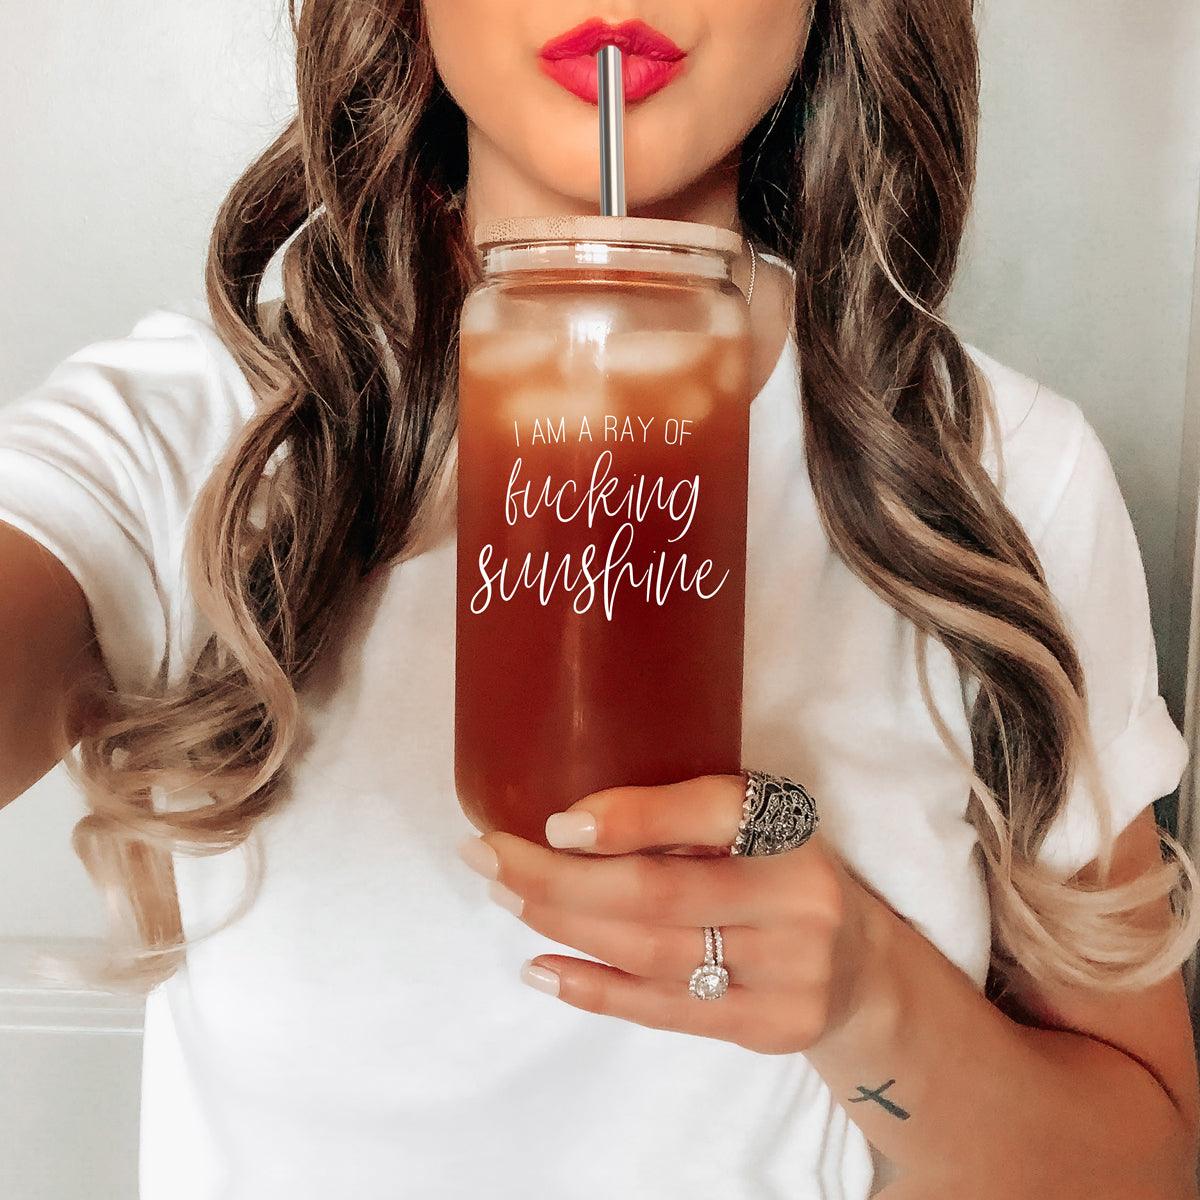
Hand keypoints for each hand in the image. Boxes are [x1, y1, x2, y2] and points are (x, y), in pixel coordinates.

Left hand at [456, 773, 878, 1054]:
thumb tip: (565, 824)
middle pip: (658, 893)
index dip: (630, 819)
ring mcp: (788, 970)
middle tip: (488, 857)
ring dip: (564, 927)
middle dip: (559, 878)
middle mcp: (796, 896)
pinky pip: (664, 1010)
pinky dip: (594, 990)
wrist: (861, 965)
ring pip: (651, 953)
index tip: (554, 824)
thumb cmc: (779, 871)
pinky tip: (541, 969)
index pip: (709, 812)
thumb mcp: (753, 822)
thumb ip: (684, 818)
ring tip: (506, 899)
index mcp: (789, 825)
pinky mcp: (769, 1026)